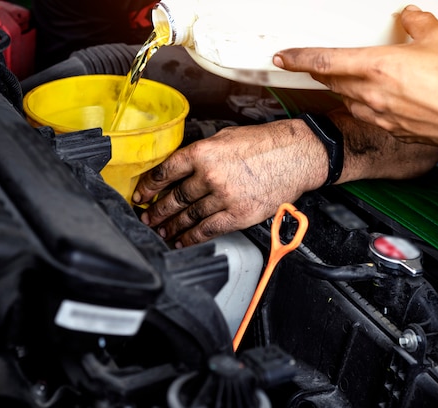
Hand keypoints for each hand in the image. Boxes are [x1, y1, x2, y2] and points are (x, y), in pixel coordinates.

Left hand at [132, 120, 327, 246]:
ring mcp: (224, 197)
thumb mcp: (226, 137)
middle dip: (157, 210)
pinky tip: (182, 241)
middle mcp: (210, 175)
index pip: (166, 171)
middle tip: (147, 218)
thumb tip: (183, 167)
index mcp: (204, 153)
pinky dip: (192, 237)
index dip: (149, 185)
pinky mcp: (238, 215)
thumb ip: (202, 153)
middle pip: (175, 197)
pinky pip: (208, 230)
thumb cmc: (266, 144)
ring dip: (172, 226)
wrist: (296, 155)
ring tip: (161, 231)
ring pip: (189, 215)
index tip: (141, 194)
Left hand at [273, 5, 437, 146]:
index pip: (325, 61)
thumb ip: (417, 23)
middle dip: (320, 71)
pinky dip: (361, 102)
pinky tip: (373, 96)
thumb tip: (409, 17)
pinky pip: (364, 113)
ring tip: (350, 77)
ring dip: (342, 86)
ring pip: (346, 97)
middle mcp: (371, 92)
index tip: (282, 57)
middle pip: (332, 80)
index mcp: (377, 66)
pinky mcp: (388, 127)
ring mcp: (378, 113)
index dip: (298, 58)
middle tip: (313, 64)